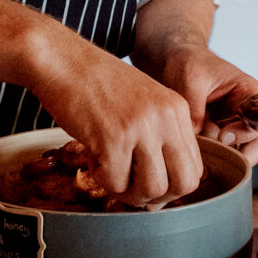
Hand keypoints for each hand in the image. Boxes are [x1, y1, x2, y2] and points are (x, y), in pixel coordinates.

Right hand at [24, 30, 205, 204]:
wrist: (62, 60)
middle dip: (157, 197)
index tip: (151, 186)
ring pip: (151, 189)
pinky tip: (93, 158)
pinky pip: (116, 183)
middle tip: (133, 187)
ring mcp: (140, 128)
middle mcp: (165, 118)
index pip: (195, 167)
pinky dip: (102, 179)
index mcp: (177, 109)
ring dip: (128, 192)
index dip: (174, 187)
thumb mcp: (142, 103)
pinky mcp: (112, 138)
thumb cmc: (95, 83)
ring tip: (110, 171)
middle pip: (183, 184)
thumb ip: (157, 139)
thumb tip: (157, 195)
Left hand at [159, 45, 257, 170]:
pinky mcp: (219, 135)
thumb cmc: (190, 64)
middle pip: (257, 144)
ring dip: (225, 160)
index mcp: (249, 93)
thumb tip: (196, 139)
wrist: (178, 61)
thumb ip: (195, 110)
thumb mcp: (191, 81)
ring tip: (203, 158)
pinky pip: (224, 154)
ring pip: (242, 153)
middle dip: (240, 155)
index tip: (223, 136)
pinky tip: (197, 158)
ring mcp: (234, 126)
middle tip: (217, 158)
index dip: (245, 133)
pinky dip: (214, 160)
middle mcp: (247, 112)